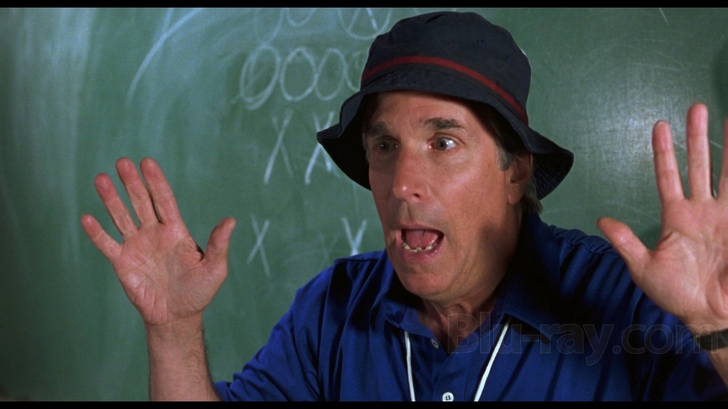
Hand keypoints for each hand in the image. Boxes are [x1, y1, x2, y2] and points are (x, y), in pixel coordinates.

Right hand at [81, 158, 235, 326]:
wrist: (177, 317)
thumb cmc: (199, 292)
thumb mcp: (214, 268)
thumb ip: (219, 244)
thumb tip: (231, 221)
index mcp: (176, 231)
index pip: (164, 200)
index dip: (156, 181)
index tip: (147, 163)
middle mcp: (154, 233)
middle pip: (141, 202)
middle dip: (132, 183)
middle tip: (122, 162)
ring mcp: (137, 246)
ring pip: (122, 217)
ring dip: (111, 199)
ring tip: (101, 179)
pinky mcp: (122, 262)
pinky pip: (107, 244)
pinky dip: (97, 233)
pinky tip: (88, 218)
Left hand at [598, 104, 727, 329]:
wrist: (712, 315)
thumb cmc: (677, 294)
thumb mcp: (644, 268)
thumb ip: (625, 242)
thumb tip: (601, 220)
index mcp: (676, 217)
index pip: (667, 176)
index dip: (664, 152)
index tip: (660, 125)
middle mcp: (701, 211)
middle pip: (700, 165)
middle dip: (698, 138)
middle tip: (696, 106)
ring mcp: (724, 216)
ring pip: (726, 173)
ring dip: (727, 146)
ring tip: (726, 117)